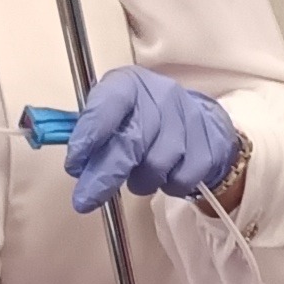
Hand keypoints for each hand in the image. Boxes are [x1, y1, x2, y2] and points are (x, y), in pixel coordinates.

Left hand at [66, 67, 240, 212]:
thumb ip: (92, 131)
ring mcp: (188, 120)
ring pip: (155, 165)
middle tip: (85, 199)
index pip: (107, 106)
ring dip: (139, 182)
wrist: (199, 120)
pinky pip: (180, 179)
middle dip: (103, 176)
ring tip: (136, 177)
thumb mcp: (114, 111)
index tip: (74, 165)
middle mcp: (160, 96)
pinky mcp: (208, 145)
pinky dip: (167, 186)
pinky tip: (163, 176)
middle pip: (130, 142)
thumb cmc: (145, 117)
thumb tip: (77, 165)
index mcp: (129, 84)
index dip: (88, 137)